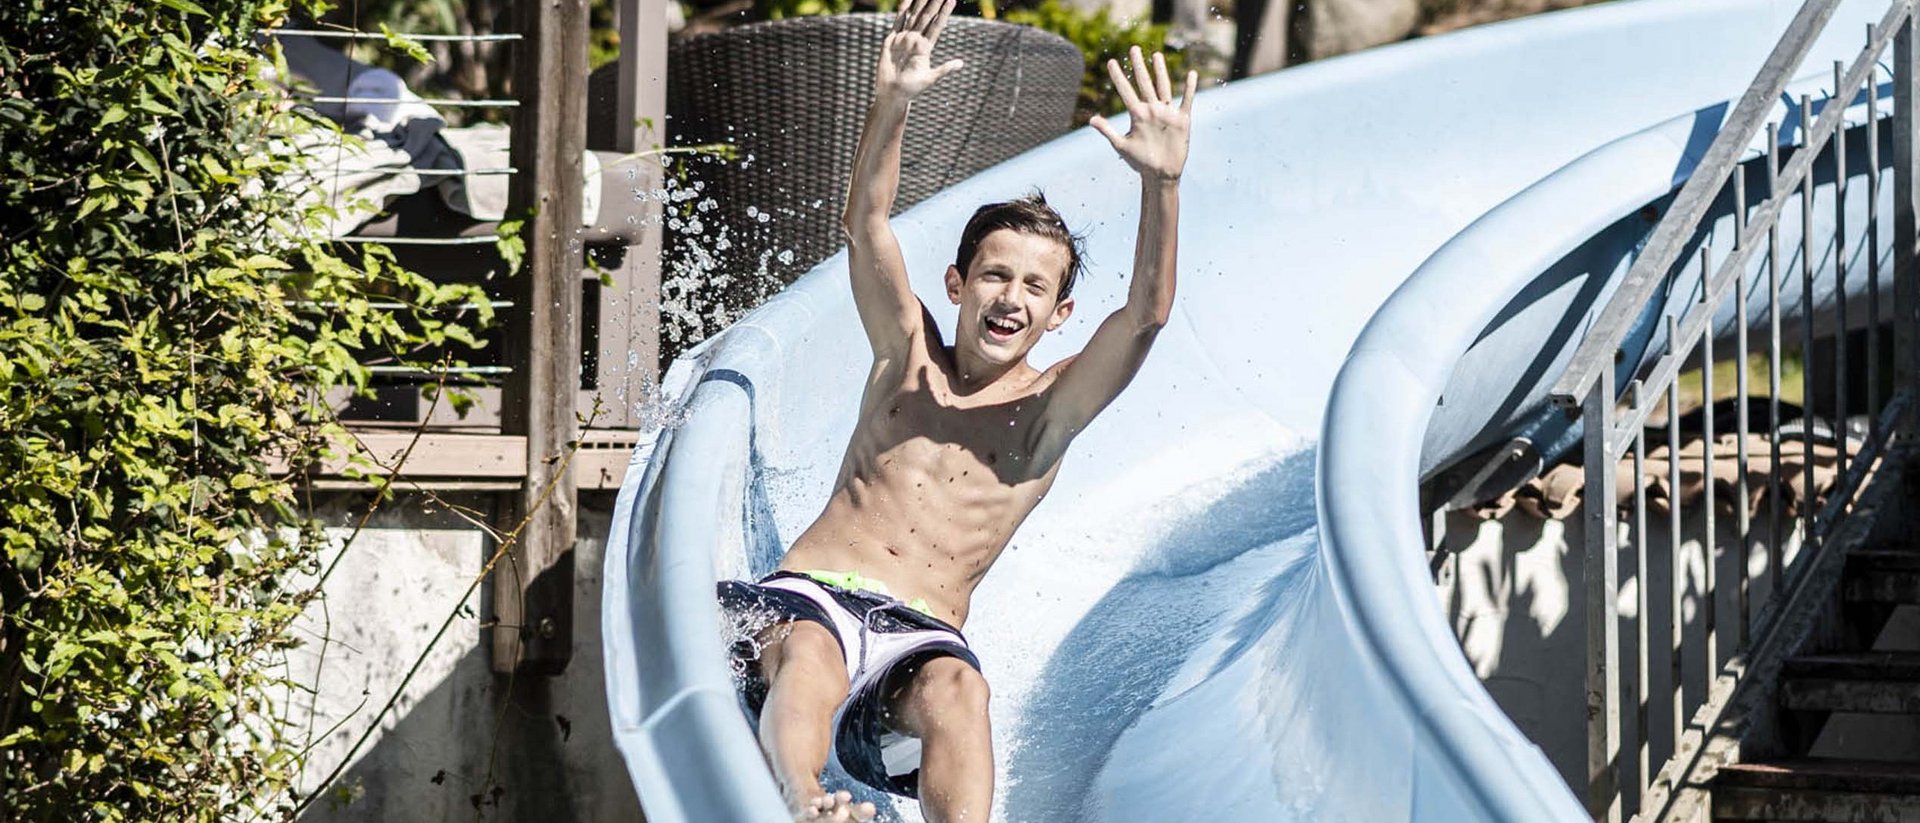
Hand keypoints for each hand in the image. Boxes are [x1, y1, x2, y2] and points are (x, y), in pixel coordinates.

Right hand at [876, 0, 963, 100]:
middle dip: (934, 3)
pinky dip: (902, 10)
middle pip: (927, 17)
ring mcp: (903, 39)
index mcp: (926, 47)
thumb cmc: (912, 89)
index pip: (937, 25)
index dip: (945, 12)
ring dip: (920, 3)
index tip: (952, 0)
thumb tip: (961, 64)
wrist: (892, 94)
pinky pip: (897, 22)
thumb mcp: (930, 79)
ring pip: (913, 16)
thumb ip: (944, 69)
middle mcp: (916, 40)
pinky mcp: (891, 41)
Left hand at [1089, 47, 1196, 181]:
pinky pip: (1186, 101)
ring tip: (1156, 55)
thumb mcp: (1121, 146)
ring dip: (1160, 72)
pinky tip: (1191, 74)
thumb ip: (1107, 131)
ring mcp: (1167, 114)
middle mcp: (1152, 110)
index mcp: (1137, 115)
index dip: (1118, 77)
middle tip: (1133, 48)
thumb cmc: (1140, 162)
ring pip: (1163, 87)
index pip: (1126, 91)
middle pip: (1144, 83)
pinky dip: (1189, 88)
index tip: (1110, 62)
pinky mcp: (1182, 121)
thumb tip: (1091, 119)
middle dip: (1138, 66)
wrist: (1160, 175)